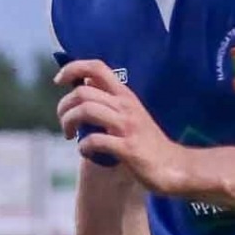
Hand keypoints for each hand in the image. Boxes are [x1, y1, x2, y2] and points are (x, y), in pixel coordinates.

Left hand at [57, 60, 192, 193]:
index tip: (58, 81)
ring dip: (69, 122)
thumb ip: (109, 100)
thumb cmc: (148, 143)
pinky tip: (86, 152)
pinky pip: (95, 140)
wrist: (175, 167)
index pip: (97, 67)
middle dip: (64, 107)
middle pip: (83, 91)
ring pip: (86, 110)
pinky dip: (83, 146)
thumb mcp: (130, 114)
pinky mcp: (128, 148)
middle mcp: (126, 106)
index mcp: (125, 95)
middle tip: (64, 123)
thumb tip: (85, 83)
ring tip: (69, 136)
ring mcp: (127, 126)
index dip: (73, 68)